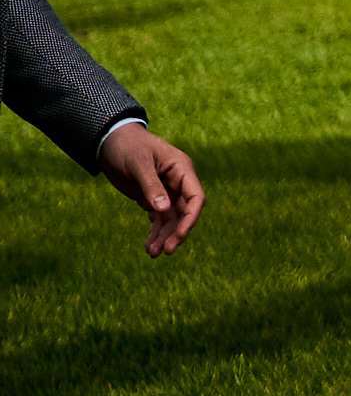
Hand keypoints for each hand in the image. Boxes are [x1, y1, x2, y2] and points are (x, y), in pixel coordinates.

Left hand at [99, 121, 203, 255]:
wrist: (110, 141)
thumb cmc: (128, 147)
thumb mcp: (138, 164)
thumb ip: (151, 186)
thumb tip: (163, 210)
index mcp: (181, 169)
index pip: (196, 197)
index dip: (191, 217)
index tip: (180, 235)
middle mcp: (177, 182)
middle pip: (185, 212)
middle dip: (177, 232)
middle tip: (166, 251)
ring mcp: (166, 191)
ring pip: (171, 219)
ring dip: (165, 236)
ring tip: (152, 253)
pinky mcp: (152, 197)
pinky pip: (159, 219)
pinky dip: (155, 233)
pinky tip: (149, 246)